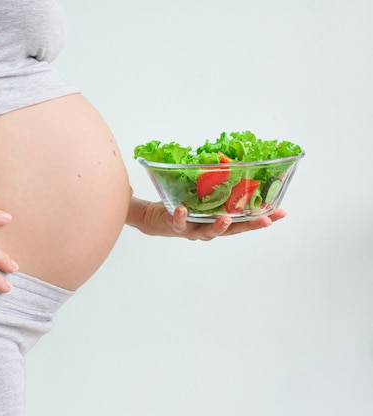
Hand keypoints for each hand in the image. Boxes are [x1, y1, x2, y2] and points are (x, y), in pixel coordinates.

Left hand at [127, 197, 286, 240]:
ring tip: (226, 218)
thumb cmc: (183, 203)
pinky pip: (178, 222)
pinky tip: (182, 210)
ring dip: (218, 226)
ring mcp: (193, 229)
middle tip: (266, 221)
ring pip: (208, 232)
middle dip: (250, 225)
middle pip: (233, 231)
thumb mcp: (203, 193)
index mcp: (219, 220)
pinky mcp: (175, 226)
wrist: (155, 217)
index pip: (245, 220)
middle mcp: (209, 228)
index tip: (282, 212)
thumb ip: (217, 184)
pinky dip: (180, 216)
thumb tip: (233, 160)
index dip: (263, 217)